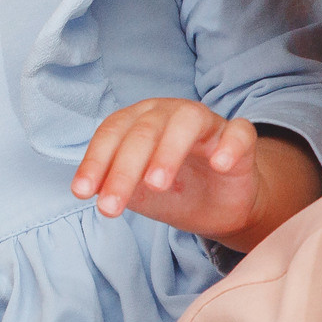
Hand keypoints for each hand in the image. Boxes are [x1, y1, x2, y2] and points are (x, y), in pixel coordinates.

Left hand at [74, 99, 314, 251]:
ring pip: (187, 121)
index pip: (112, 133)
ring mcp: (206, 123)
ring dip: (168, 151)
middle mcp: (169, 113)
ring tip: (155, 185)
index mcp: (138, 121)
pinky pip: (239, 131)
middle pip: (143, 131)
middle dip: (124, 169)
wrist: (220, 207)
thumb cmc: (173, 192)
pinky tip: (219, 164)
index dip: (96, 161)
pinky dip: (230, 145)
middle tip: (111, 206)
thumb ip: (115, 185)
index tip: (83, 192)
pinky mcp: (239, 137)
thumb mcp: (138, 193)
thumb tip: (87, 188)